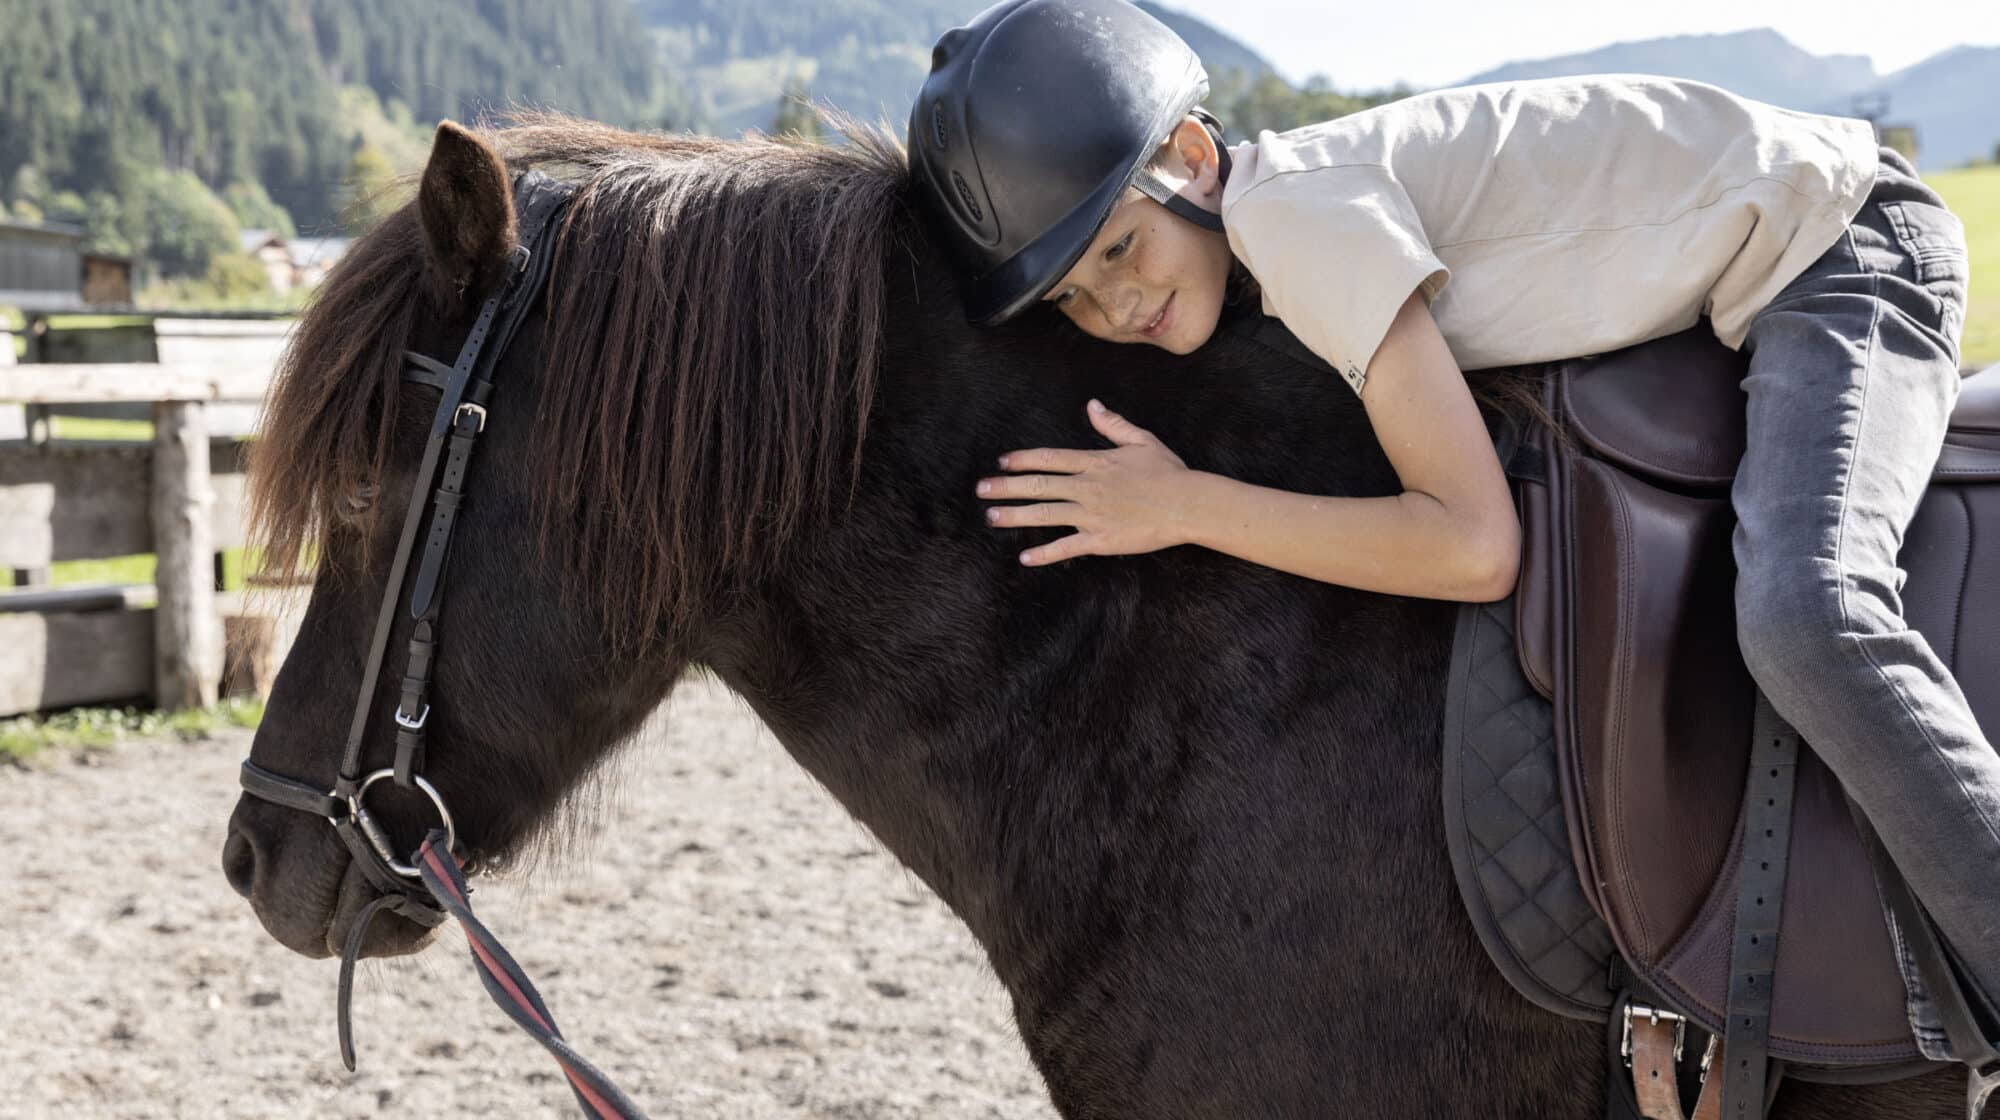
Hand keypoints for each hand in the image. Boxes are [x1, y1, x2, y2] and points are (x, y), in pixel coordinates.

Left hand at [977, 399, 1193, 564]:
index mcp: (1095, 463)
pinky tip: (1025, 557)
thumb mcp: (1142, 441)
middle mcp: (1088, 487)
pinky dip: (1045, 553)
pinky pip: (1067, 547)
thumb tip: (1093, 405)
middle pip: (1039, 485)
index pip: (1050, 459)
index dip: (1023, 460)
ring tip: (992, 517)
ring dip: (1015, 515)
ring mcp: (1092, 514)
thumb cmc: (1169, 473)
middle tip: (981, 490)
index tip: (1002, 463)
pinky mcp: (1101, 540)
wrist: (1188, 504)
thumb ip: (1113, 425)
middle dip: (1006, 487)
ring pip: (1045, 514)